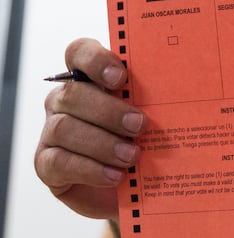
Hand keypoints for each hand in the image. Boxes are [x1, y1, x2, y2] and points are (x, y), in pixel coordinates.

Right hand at [34, 38, 145, 220]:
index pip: (79, 53)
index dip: (96, 60)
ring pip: (63, 128)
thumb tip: (183, 87)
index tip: (121, 77)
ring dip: (102, 143)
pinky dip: (90, 169)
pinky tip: (115, 175)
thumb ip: (155, 96)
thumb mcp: (151, 114)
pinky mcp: (46, 163)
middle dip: (108, 111)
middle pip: (73, 94)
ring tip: (132, 156)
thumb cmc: (142, 140)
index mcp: (90, 78)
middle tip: (139, 125)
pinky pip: (58, 162)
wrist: (130, 185)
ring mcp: (51, 131)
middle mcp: (65, 100)